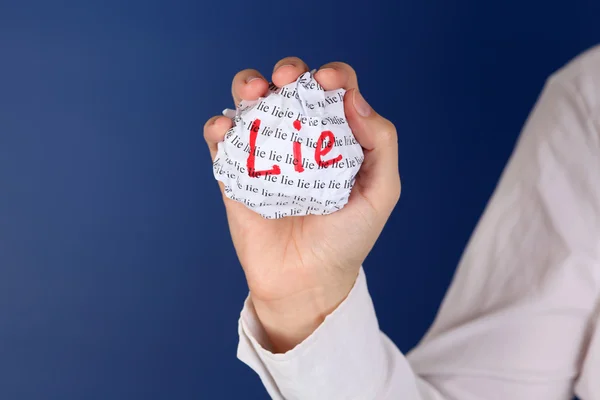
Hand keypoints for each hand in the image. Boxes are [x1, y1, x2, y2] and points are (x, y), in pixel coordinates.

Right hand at [204, 57, 399, 352]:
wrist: (307, 281)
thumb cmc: (347, 238)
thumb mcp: (380, 192)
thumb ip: (381, 143)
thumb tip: (354, 98)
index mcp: (336, 137)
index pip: (334, 91)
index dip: (333, 76)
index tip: (328, 82)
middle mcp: (299, 138)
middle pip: (288, 87)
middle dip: (287, 70)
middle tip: (286, 79)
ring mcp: (265, 153)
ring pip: (250, 102)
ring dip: (248, 85)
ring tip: (254, 92)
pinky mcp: (235, 173)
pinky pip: (221, 140)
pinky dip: (219, 127)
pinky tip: (228, 131)